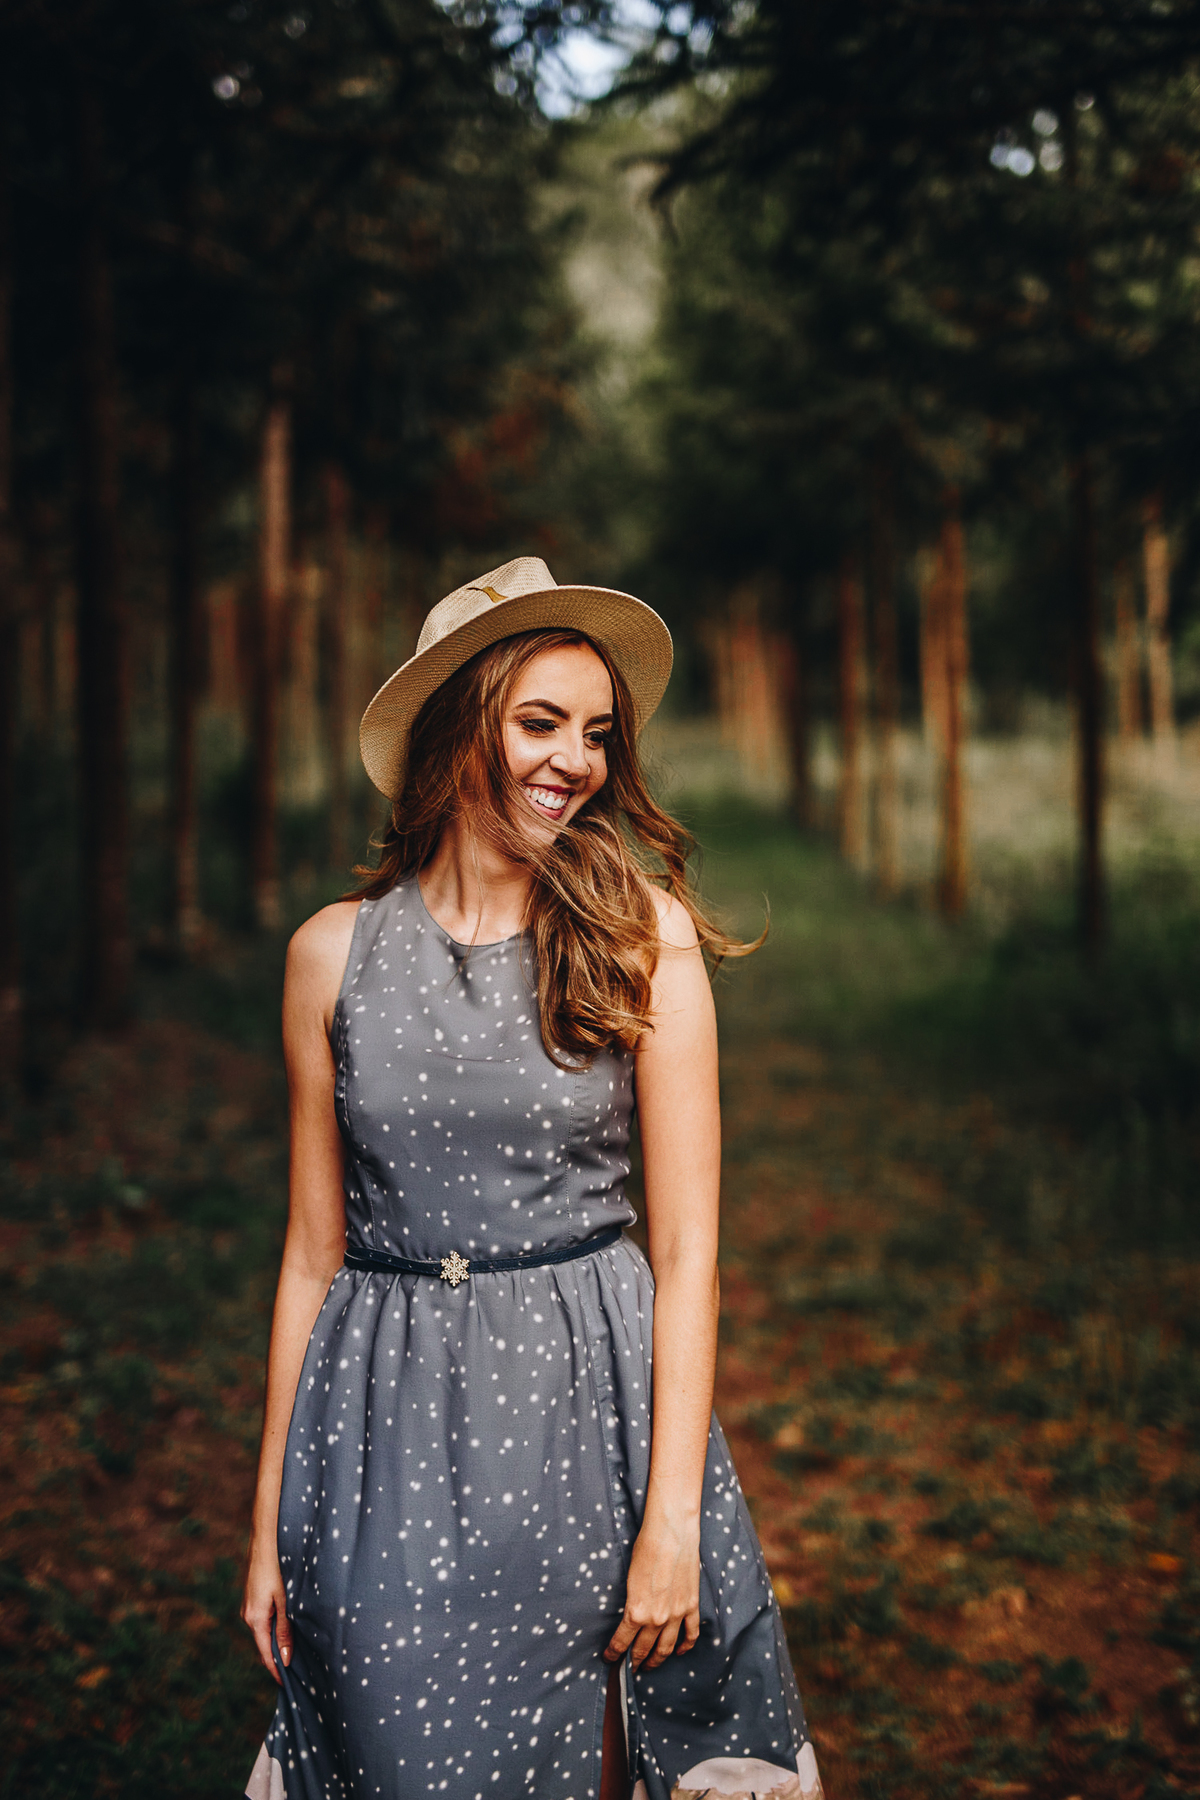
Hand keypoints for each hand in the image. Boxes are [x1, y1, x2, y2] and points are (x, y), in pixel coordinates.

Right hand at [242, 1541, 291, 1683]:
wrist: (265, 1541)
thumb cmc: (277, 1568)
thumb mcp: (285, 1600)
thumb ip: (285, 1629)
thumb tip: (285, 1658)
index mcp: (255, 1619)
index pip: (265, 1654)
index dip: (276, 1670)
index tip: (288, 1685)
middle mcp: (248, 1616)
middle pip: (264, 1646)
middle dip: (278, 1659)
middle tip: (297, 1674)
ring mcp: (249, 1607)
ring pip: (264, 1633)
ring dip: (277, 1644)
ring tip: (295, 1655)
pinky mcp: (253, 1600)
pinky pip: (263, 1622)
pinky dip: (274, 1630)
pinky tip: (287, 1630)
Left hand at [604, 1510, 700, 1670]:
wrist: (671, 1533)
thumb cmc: (645, 1548)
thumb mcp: (629, 1578)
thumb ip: (631, 1601)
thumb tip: (630, 1614)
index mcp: (637, 1612)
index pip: (622, 1642)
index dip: (614, 1653)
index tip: (609, 1658)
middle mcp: (657, 1619)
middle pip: (644, 1649)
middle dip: (634, 1661)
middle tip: (629, 1668)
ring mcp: (677, 1614)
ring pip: (667, 1648)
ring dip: (657, 1659)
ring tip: (649, 1665)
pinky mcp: (692, 1606)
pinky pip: (690, 1634)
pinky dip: (685, 1646)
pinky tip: (679, 1652)